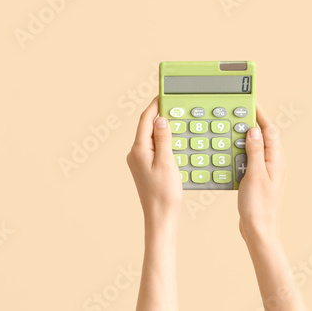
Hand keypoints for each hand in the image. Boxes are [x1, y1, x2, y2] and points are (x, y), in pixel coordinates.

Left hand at [126, 98, 181, 226]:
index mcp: (138, 149)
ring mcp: (139, 160)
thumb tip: (161, 119)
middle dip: (159, 115)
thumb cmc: (163, 193)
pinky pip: (154, 148)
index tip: (163, 95)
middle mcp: (135, 153)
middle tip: (173, 105)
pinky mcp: (145, 167)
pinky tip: (174, 141)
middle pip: (147, 127)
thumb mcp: (167, 163)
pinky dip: (164, 141)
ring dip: (163, 129)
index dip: (154, 106)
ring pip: (151, 138)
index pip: (145, 121)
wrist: (160, 216)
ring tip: (176, 120)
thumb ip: (163, 140)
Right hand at [238, 105, 283, 242]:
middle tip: (234, 111)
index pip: (269, 130)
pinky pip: (246, 157)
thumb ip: (255, 151)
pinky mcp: (254, 177)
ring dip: (241, 136)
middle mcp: (271, 163)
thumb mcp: (255, 174)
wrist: (257, 228)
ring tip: (227, 127)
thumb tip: (253, 131)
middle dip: (249, 122)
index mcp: (275, 160)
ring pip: (252, 146)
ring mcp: (263, 170)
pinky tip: (225, 150)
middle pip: (262, 136)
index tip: (249, 102)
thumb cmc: (258, 205)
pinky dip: (236, 150)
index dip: (260, 115)